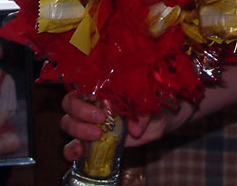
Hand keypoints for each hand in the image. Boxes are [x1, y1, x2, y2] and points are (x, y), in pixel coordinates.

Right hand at [60, 92, 195, 159]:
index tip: (99, 105)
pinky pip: (73, 145)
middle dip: (81, 112)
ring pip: (68, 122)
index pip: (81, 84)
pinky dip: (71, 150)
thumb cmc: (159, 102)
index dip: (84, 94)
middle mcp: (94, 101)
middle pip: (70, 104)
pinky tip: (78, 153)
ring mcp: (91, 121)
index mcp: (105, 86)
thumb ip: (144, 114)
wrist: (167, 116)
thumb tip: (135, 131)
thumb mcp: (155, 105)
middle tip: (101, 120)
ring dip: (78, 130)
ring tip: (97, 135)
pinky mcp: (94, 140)